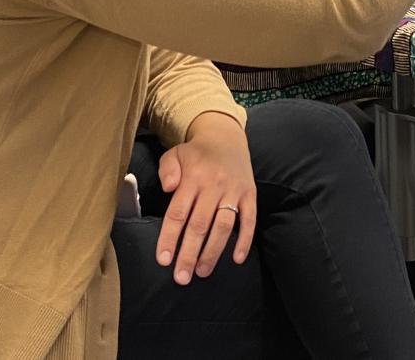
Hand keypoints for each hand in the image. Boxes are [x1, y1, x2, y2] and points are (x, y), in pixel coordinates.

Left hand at [155, 112, 255, 284]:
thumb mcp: (174, 154)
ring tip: (202, 272)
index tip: (164, 260)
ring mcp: (234, 191)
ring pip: (223, 227)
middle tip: (181, 277)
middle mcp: (214, 185)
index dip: (170, 238)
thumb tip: (167, 188)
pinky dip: (244, 241)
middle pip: (200, 225)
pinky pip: (249, 220)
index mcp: (193, 177)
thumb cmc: (195, 153)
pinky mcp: (250, 195)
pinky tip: (237, 259)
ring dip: (213, 252)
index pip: (178, 213)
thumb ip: (166, 170)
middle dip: (189, 254)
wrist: (226, 137)